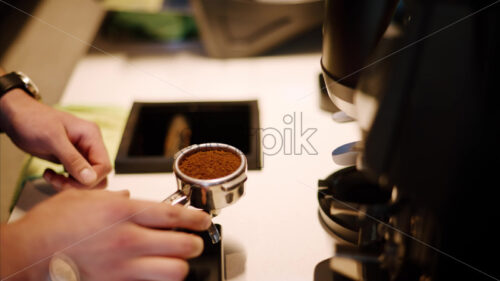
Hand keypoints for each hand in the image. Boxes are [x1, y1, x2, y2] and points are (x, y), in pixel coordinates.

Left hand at [0, 89, 111, 188]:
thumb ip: (73, 159)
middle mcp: (90, 145)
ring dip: (69, 184)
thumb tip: (90, 179)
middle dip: (78, 184)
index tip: (70, 182)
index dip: (90, 179)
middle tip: (58, 182)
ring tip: (52, 178)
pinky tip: (50, 174)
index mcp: (91, 136)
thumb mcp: (53, 139)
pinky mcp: (70, 160)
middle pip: (98, 175)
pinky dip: (63, 181)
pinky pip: (75, 178)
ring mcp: (81, 153)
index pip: (104, 166)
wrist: (16, 116)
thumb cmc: (33, 120)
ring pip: (87, 179)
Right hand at [0, 189, 211, 280]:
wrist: (28, 253)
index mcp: (123, 213)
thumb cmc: (53, 224)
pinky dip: (157, 278)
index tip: (203, 219)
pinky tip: (154, 272)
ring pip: (174, 271)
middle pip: (182, 245)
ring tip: (178, 260)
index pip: (174, 215)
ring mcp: (123, 266)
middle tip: (194, 241)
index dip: (196, 218)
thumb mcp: (87, 197)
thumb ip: (116, 197)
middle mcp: (128, 240)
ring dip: (180, 265)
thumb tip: (133, 197)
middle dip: (194, 244)